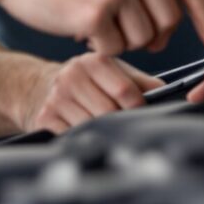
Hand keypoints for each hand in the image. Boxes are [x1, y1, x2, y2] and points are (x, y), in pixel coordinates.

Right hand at [0, 0, 203, 56]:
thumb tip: (174, 17)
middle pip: (168, 18)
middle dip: (152, 35)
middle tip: (123, 31)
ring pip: (142, 37)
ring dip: (120, 39)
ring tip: (94, 18)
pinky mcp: (94, 11)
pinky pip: (114, 47)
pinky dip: (99, 45)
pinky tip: (79, 26)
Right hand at [20, 53, 163, 133]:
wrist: (35, 88)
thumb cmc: (84, 82)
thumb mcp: (110, 72)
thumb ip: (139, 81)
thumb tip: (167, 93)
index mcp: (94, 62)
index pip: (126, 91)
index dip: (138, 108)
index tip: (140, 116)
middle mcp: (73, 76)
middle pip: (110, 113)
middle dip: (120, 124)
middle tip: (124, 129)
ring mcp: (57, 98)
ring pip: (92, 127)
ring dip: (102, 135)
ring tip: (104, 133)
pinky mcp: (44, 119)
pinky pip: (73, 138)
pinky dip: (83, 141)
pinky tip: (85, 137)